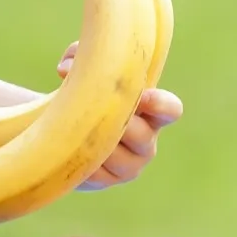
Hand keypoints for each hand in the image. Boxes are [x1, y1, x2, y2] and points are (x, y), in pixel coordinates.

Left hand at [56, 41, 182, 188]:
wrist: (66, 131)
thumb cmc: (86, 93)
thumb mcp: (86, 69)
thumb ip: (81, 55)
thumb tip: (66, 67)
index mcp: (152, 113)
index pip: (170, 110)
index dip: (160, 104)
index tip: (142, 96)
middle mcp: (146, 143)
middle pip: (141, 136)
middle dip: (116, 121)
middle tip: (92, 109)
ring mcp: (128, 167)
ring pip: (115, 155)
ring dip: (94, 139)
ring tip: (74, 125)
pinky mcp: (104, 181)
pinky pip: (94, 171)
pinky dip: (80, 155)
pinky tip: (68, 144)